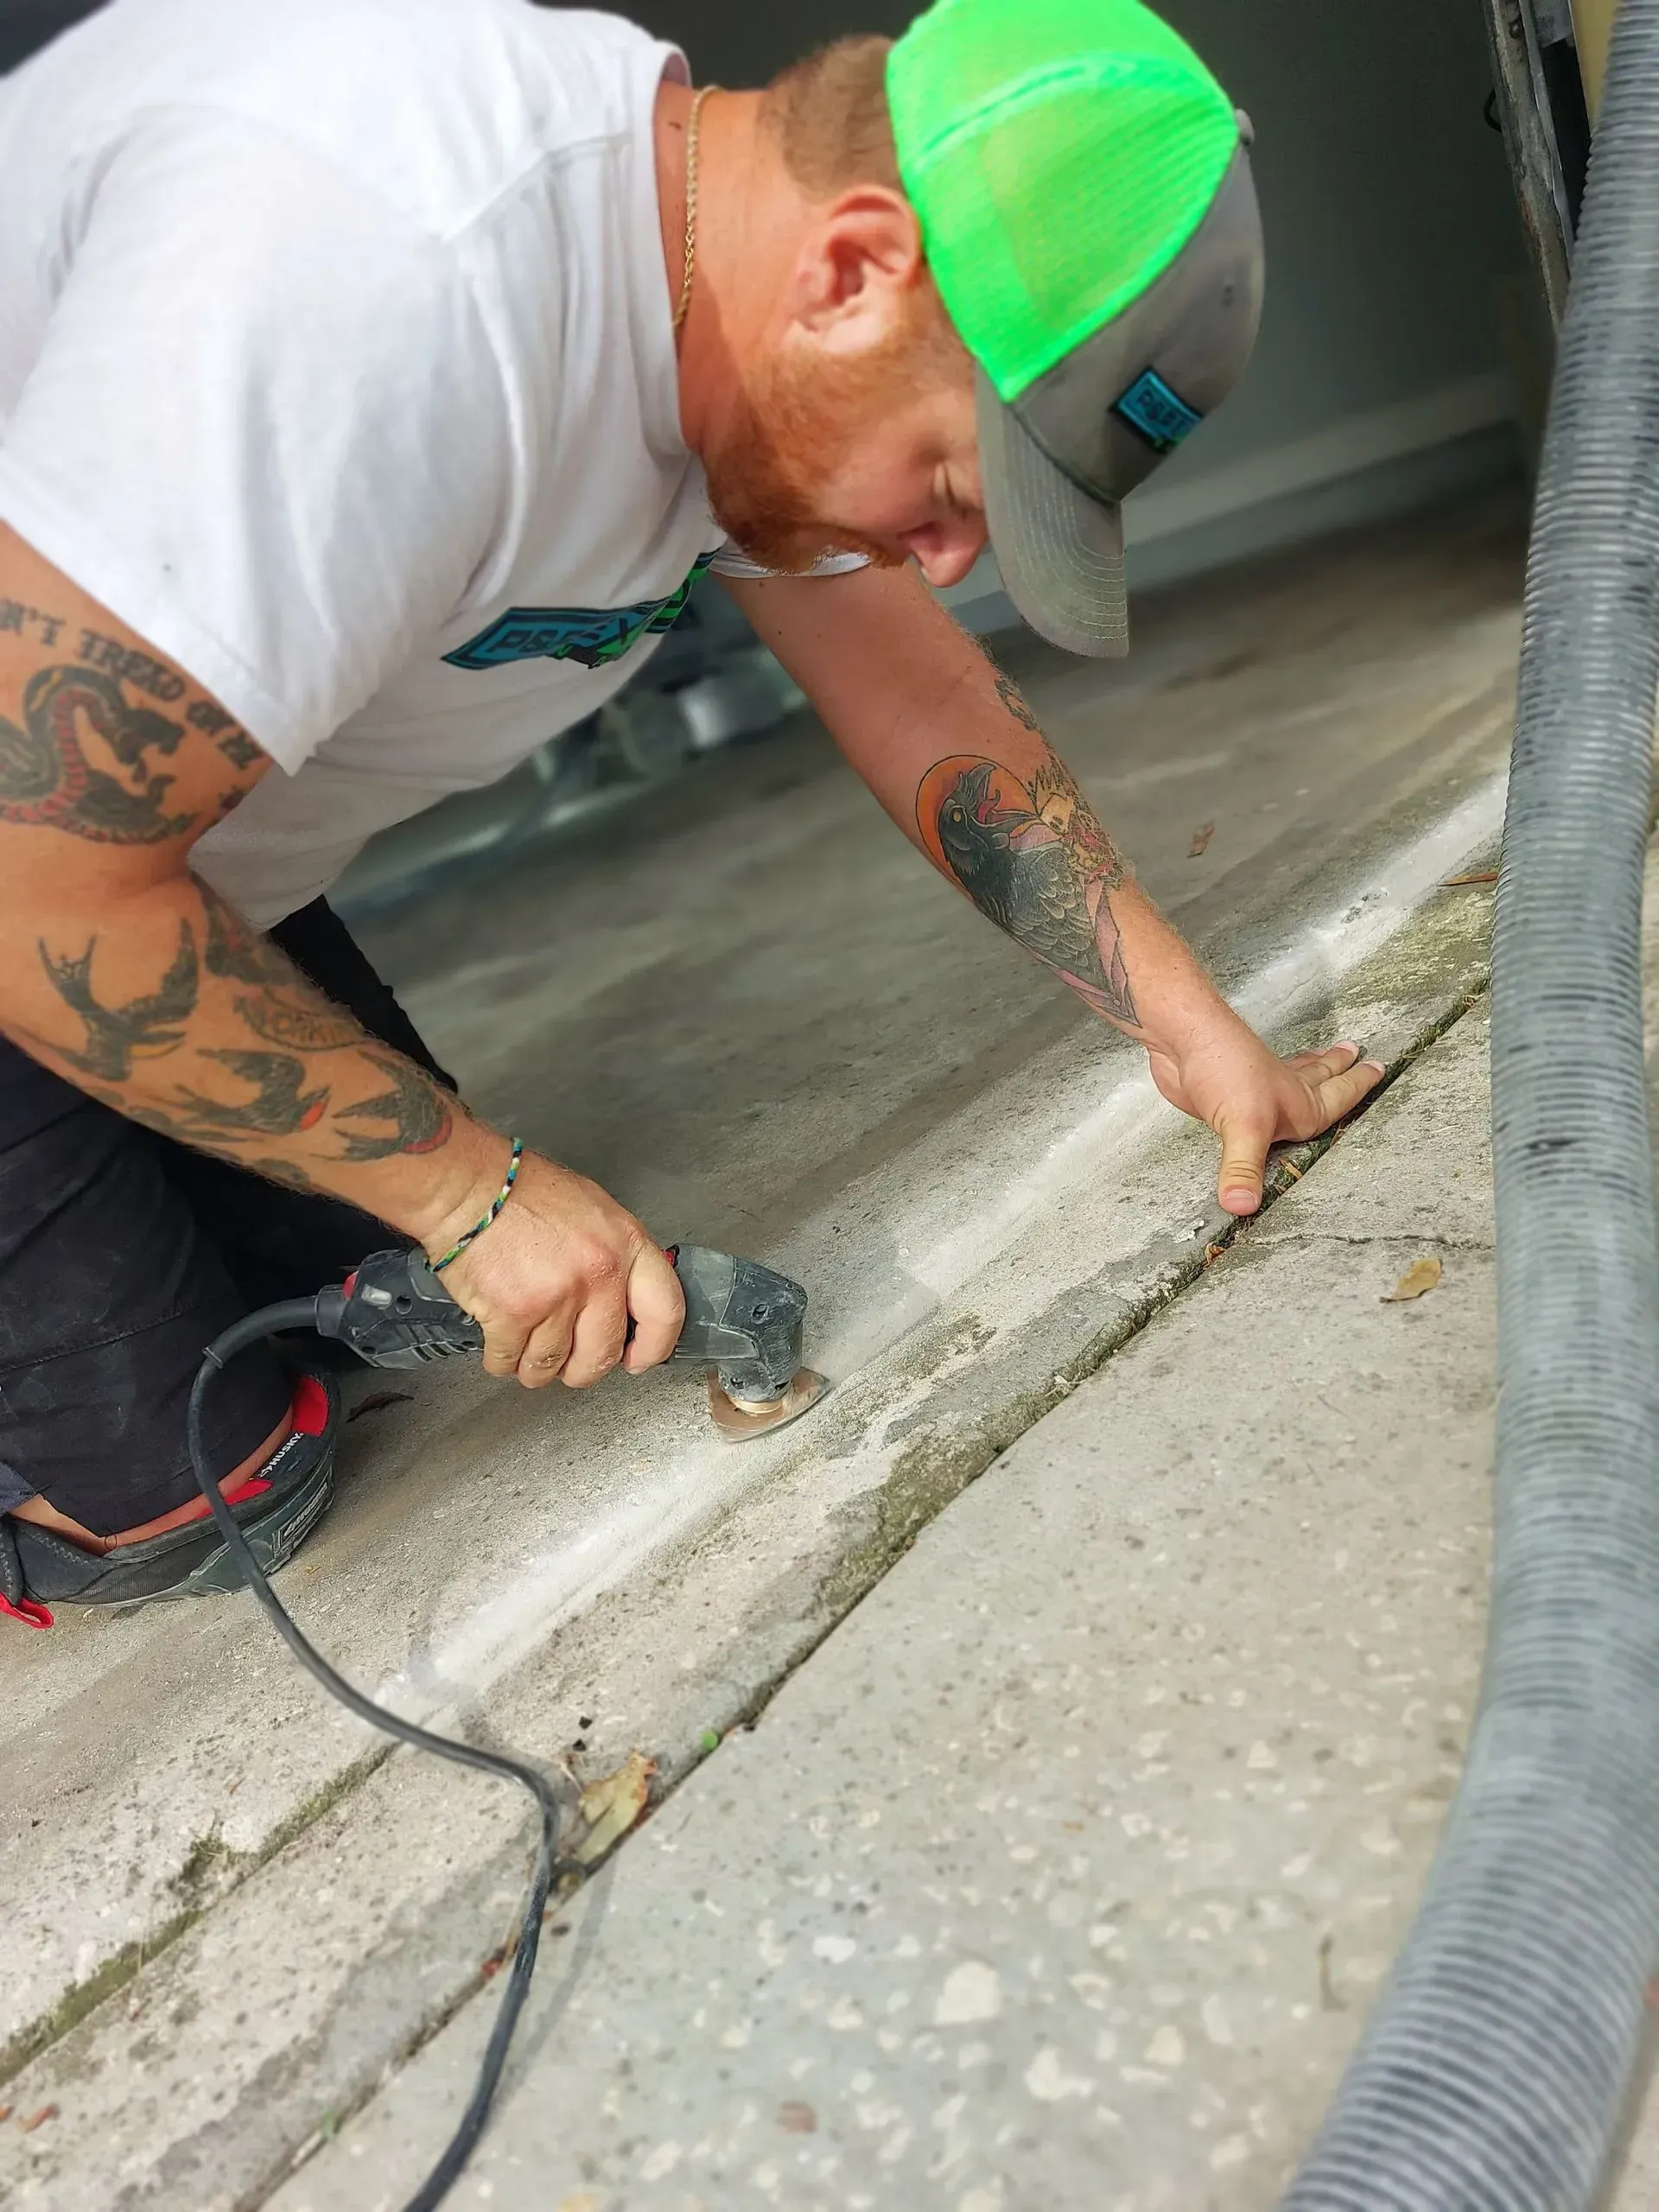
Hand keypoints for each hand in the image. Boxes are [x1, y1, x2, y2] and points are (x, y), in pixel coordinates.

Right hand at [429, 1147, 683, 1389]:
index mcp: (625, 1244)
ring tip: (526, 1348)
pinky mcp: (512, 1314)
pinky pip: (510, 1361)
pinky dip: (502, 1359)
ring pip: (552, 1365)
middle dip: (584, 1369)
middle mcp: (598, 1273)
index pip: (665, 1311)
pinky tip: (499, 1340)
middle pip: (604, 1354)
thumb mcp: (593, 1210)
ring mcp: (556, 1297)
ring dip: (537, 1367)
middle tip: (571, 1365)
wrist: (467, 1187)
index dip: (654, 1347)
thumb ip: (616, 1257)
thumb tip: (623, 1303)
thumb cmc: (523, 1191)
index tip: (639, 1359)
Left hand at [1145, 1010, 1383, 1216]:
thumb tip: (1243, 1207)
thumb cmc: (1225, 1069)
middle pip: (1321, 1078)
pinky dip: (1275, 1077)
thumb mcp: (1243, 1126)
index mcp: (1300, 1106)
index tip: (1379, 1070)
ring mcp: (1256, 1089)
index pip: (1340, 1099)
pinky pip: (1261, 1089)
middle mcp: (1284, 1094)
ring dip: (1312, 1066)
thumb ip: (1244, 1169)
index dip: (1359, 1086)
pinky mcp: (1229, 1091)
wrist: (1182, 1037)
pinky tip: (1269, 1078)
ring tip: (1328, 1054)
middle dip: (1340, 1070)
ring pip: (1294, 1074)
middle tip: (1357, 1053)